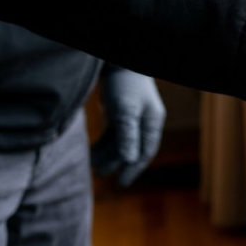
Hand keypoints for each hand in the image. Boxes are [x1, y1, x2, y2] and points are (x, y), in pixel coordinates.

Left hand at [91, 65, 165, 185]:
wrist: (118, 61)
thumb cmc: (125, 84)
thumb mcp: (126, 111)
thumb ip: (128, 135)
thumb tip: (130, 161)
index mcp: (152, 122)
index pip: (145, 151)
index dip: (133, 169)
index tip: (121, 184)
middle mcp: (146, 121)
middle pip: (133, 148)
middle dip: (117, 163)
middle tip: (100, 175)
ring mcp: (134, 117)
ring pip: (122, 142)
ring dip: (109, 154)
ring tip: (93, 165)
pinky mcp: (122, 112)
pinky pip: (115, 134)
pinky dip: (106, 144)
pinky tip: (94, 150)